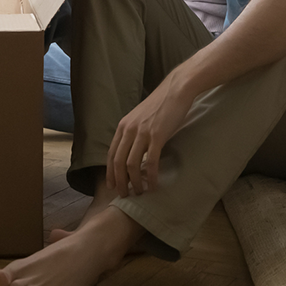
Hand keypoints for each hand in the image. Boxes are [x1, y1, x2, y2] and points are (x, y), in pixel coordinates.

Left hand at [105, 74, 193, 197]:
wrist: (176, 90)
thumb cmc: (161, 104)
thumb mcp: (140, 117)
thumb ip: (134, 132)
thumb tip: (132, 151)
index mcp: (123, 126)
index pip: (111, 154)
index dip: (110, 172)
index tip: (112, 186)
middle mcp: (129, 130)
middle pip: (118, 162)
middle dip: (119, 182)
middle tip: (124, 195)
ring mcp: (142, 133)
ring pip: (132, 164)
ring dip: (134, 182)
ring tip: (139, 193)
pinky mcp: (157, 135)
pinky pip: (150, 161)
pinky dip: (150, 177)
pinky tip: (153, 185)